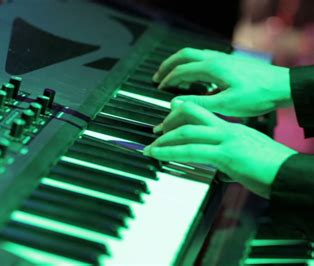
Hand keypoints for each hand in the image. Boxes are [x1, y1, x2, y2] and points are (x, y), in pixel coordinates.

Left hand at [144, 100, 296, 198]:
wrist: (289, 173)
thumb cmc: (273, 169)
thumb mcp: (248, 158)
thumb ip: (231, 159)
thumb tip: (222, 169)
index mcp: (234, 129)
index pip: (203, 116)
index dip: (184, 116)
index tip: (171, 120)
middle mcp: (228, 129)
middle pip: (192, 115)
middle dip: (170, 121)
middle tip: (155, 130)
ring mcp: (227, 140)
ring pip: (187, 132)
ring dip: (164, 139)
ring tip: (150, 146)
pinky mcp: (225, 154)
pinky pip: (191, 150)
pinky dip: (170, 151)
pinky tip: (158, 154)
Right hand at [153, 48, 291, 116]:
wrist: (283, 87)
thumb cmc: (258, 95)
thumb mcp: (225, 104)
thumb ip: (198, 103)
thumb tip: (176, 103)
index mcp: (212, 68)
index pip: (181, 71)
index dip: (167, 80)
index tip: (159, 88)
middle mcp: (216, 59)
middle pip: (184, 55)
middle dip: (168, 65)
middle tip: (158, 76)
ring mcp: (224, 58)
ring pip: (194, 55)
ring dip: (180, 63)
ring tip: (173, 75)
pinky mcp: (230, 62)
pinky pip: (205, 58)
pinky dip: (193, 65)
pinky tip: (197, 78)